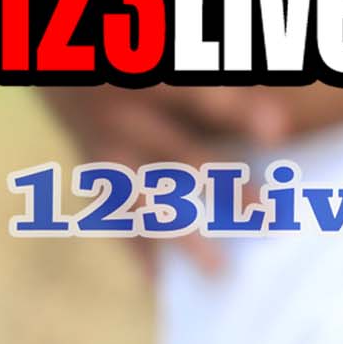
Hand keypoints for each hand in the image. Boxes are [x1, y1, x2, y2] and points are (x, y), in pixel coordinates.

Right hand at [49, 82, 281, 268]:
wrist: (63, 69)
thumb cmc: (142, 64)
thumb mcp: (174, 61)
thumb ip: (224, 93)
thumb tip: (280, 129)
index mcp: (152, 81)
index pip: (200, 97)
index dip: (239, 112)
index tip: (277, 133)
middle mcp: (124, 116)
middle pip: (179, 156)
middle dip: (224, 187)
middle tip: (266, 218)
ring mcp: (103, 149)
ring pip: (144, 199)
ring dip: (181, 235)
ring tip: (217, 271)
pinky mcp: (93, 173)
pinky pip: (114, 216)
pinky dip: (136, 250)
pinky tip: (161, 282)